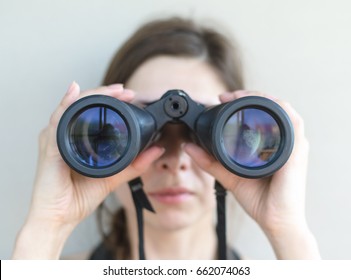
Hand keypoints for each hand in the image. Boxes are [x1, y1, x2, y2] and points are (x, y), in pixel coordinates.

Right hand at [13, 82, 163, 258]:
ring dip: (92, 95)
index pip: (92, 113)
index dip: (110, 100)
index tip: (130, 96)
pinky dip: (66, 104)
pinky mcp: (49, 148)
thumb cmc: (78, 198)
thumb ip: (134, 165)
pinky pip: (56, 121)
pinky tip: (74, 92)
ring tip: (113, 90)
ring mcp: (54, 140)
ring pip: (71, 107)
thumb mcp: (112, 177)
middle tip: (125, 90)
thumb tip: (156, 150)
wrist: (59, 218)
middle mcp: (64, 136)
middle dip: (104, 94)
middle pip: (82, 106)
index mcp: (76, 141)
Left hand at [185, 90, 319, 258]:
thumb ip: (210, 161)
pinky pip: (293, 122)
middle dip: (250, 96)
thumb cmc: (259, 199)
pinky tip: (260, 107)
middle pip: (272, 107)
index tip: (222, 99)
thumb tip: (190, 147)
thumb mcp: (229, 175)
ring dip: (261, 98)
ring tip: (238, 96)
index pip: (261, 114)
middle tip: (227, 95)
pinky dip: (278, 110)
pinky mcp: (297, 151)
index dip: (244, 101)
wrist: (275, 221)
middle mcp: (285, 141)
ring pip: (283, 108)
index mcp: (272, 144)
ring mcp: (293, 144)